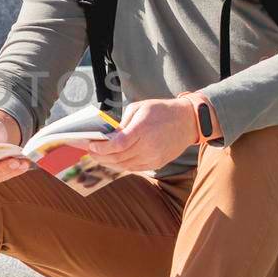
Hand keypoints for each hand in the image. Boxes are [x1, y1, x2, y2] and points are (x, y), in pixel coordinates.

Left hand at [79, 98, 197, 173]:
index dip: (101, 148)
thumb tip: (108, 137)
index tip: (90, 145)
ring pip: (124, 166)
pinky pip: (134, 168)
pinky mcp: (157, 164)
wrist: (187, 121)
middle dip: (100, 156)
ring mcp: (153, 157)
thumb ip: (123, 123)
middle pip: (118, 157)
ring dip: (108, 163)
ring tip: (98, 157)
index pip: (117, 145)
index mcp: (143, 129)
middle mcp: (148, 146)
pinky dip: (120, 166)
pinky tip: (112, 161)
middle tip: (89, 152)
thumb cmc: (161, 111)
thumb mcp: (140, 108)